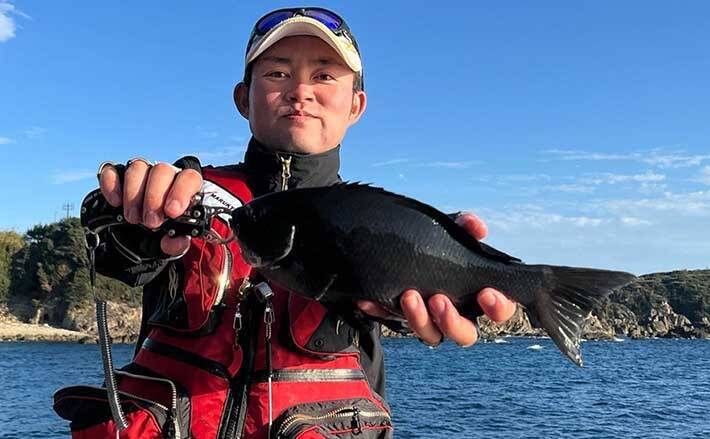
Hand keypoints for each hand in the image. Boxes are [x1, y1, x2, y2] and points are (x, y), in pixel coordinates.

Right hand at [98, 160, 202, 255]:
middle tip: (150, 222)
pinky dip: (111, 183)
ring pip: (138, 168)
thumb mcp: (173, 242)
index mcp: (186, 187)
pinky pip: (111, 170)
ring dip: (133, 195)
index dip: (181, 192)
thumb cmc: (165, 232)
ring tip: (133, 219)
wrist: (144, 234)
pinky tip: (115, 202)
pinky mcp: (118, 176)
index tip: (172, 212)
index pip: (189, 178)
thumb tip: (178, 242)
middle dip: (154, 198)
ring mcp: (142, 173)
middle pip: (161, 170)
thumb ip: (178, 244)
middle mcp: (165, 175)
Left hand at [357, 212, 516, 346]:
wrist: (395, 247)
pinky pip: (390, 322)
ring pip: (431, 335)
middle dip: (453, 321)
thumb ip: (464, 226)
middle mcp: (456, 314)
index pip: (499, 310)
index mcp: (477, 295)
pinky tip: (368, 299)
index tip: (486, 293)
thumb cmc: (435, 245)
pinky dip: (380, 310)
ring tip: (408, 295)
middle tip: (439, 300)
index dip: (498, 306)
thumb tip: (476, 226)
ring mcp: (428, 321)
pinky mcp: (399, 319)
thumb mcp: (448, 231)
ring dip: (419, 319)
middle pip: (465, 334)